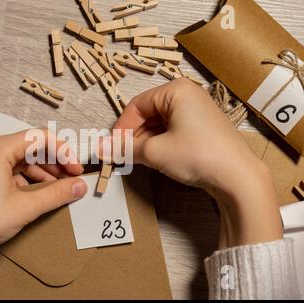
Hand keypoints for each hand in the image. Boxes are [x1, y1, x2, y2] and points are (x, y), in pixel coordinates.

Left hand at [0, 129, 87, 283]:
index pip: (40, 138)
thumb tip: (80, 186)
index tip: (76, 170)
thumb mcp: (26, 207)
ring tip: (57, 189)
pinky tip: (37, 193)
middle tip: (71, 179)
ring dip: (42, 172)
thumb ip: (57, 193)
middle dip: (54, 163)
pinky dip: (26, 178)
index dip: (63, 153)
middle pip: (31, 147)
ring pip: (21, 159)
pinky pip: (9, 169)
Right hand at [107, 79, 282, 248]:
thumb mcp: (155, 151)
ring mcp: (197, 111)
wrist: (238, 177)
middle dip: (133, 136)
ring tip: (138, 160)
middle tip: (123, 156)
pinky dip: (161, 144)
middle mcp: (188, 95)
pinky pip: (173, 131)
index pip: (136, 105)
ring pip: (160, 124)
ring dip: (146, 141)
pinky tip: (156, 160)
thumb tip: (100, 149)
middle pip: (148, 113)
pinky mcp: (203, 128)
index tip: (112, 146)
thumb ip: (125, 148)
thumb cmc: (196, 155)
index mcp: (175, 90)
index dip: (121, 127)